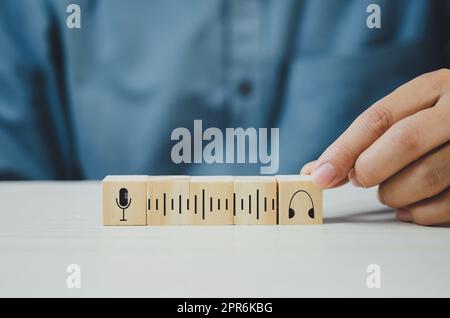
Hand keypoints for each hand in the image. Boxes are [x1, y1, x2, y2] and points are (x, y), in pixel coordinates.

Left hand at [301, 69, 449, 225]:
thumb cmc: (436, 123)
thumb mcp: (408, 115)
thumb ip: (365, 141)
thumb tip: (316, 171)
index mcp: (433, 88)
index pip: (378, 118)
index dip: (344, 150)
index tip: (319, 175)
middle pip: (403, 141)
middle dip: (370, 169)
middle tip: (360, 179)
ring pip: (425, 176)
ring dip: (394, 194)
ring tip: (390, 191)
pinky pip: (447, 205)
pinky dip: (419, 213)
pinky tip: (411, 207)